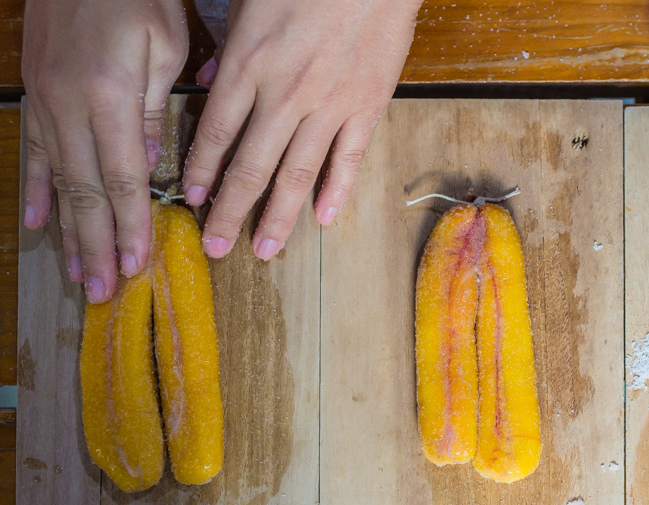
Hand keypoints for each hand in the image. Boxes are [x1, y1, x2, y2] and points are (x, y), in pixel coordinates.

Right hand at [22, 0, 188, 302]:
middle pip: (87, 193)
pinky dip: (39, 191)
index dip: (130, 226)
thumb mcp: (163, 46)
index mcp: (110, 98)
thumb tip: (149, 167)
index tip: (138, 265)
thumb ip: (152, 110)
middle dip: (98, 245)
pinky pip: (35, 152)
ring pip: (59, 181)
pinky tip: (39, 223)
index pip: (123, 180)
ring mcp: (45, 101)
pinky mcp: (34, 93)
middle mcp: (69, 106)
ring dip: (69, 232)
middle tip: (106, 291)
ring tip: (79, 274)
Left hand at [182, 0, 421, 261]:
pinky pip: (349, 159)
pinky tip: (323, 219)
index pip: (217, 132)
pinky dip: (336, 191)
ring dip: (278, 216)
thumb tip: (207, 79)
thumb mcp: (251, 2)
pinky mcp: (367, 106)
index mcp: (249, 63)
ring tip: (264, 249)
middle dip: (231, 212)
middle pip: (252, 165)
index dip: (203, 172)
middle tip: (217, 248)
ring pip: (298, 174)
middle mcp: (285, 94)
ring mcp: (330, 105)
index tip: (194, 203)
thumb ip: (227, 46)